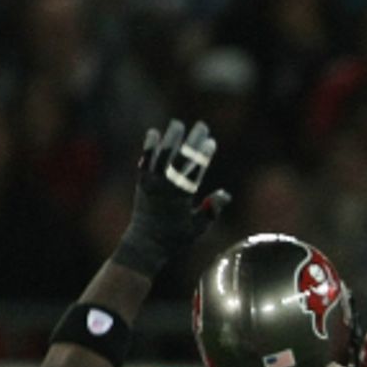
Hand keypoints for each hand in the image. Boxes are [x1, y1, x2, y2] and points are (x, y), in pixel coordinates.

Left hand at [113, 119, 228, 277]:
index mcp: (181, 197)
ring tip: (178, 124)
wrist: (146, 243)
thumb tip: (225, 194)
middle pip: (179, 158)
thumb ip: (211, 210)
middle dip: (191, 140)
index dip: (203, 155)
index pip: (194, 171)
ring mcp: (151, 183)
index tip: (211, 142)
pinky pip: (145, 161)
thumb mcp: (199, 228)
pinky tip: (154, 133)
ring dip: (169, 138)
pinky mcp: (142, 182)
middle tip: (202, 126)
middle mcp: (165, 187)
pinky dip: (149, 147)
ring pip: (160, 155)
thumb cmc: (176, 237)